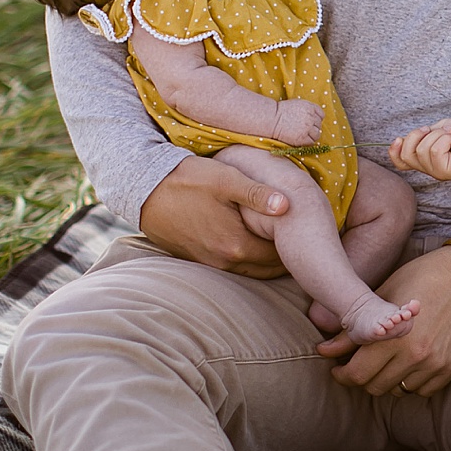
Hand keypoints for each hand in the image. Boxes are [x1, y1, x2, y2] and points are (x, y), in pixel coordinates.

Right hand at [138, 154, 288, 277]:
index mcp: (235, 246)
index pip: (277, 257)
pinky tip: (251, 242)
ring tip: (279, 243)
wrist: (144, 189)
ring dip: (264, 260)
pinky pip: (230, 265)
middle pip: (264, 269)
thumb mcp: (226, 180)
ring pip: (248, 270)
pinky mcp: (196, 259)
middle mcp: (222, 262)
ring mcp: (207, 263)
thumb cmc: (188, 180)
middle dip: (282, 259)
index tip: (306, 237)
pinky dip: (245, 259)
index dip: (294, 248)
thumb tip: (287, 206)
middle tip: (298, 243)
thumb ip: (257, 194)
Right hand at [270, 98, 331, 146]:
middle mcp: (311, 117)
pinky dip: (308, 142)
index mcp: (310, 107)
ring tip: (303, 134)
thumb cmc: (281, 111)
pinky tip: (301, 139)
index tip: (310, 121)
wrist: (271, 119)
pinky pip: (311, 142)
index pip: (321, 115)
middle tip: (303, 129)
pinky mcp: (303, 138)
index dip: (316, 119)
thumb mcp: (298, 104)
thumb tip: (314, 117)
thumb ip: (308, 110)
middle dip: (313, 127)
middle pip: (319, 125)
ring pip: (317, 134)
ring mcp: (307, 128)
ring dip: (312, 135)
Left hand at [317, 244, 450, 396]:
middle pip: (376, 387)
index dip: (343, 375)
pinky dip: (413, 381)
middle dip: (363, 378)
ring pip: (399, 390)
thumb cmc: (418, 279)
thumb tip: (323, 351)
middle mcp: (415, 355)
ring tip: (388, 361)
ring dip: (389, 379)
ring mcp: (435, 363)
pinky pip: (423, 390)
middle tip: (362, 364)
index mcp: (393, 337)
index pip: (358, 374)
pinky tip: (409, 364)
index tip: (339, 370)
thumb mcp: (381, 299)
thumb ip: (352, 332)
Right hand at [389, 118, 450, 180]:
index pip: (401, 161)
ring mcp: (436, 171)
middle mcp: (429, 167)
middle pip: (407, 154)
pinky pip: (435, 151)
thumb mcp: (439, 129)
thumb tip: (405, 139)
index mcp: (425, 158)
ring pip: (422, 150)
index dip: (394, 151)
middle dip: (417, 134)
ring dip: (438, 134)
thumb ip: (423, 135)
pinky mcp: (446, 172)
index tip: (398, 138)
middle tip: (435, 129)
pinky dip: (445, 139)